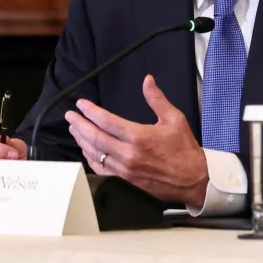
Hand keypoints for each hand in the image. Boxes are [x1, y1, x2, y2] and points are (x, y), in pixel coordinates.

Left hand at [65, 75, 208, 207]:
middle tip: (70, 116)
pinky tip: (87, 150)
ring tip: (75, 129)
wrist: (192, 178)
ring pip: (94, 153)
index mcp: (139, 137)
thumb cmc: (184, 150)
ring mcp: (124, 170)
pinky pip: (100, 169)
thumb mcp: (174, 119)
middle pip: (94, 137)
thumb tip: (147, 81)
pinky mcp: (124, 181)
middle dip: (79, 124)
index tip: (82, 104)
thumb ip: (157, 99)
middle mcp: (128, 154)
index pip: (106, 121)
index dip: (91, 111)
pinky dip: (90, 158)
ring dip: (81, 140)